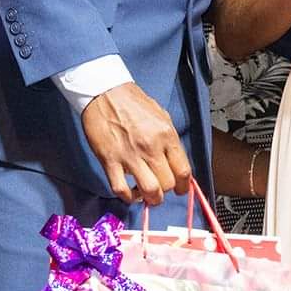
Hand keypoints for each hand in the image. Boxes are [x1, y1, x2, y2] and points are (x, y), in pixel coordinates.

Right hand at [81, 82, 190, 205]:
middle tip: (160, 188)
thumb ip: (169, 140)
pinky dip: (128, 197)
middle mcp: (150, 147)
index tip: (181, 190)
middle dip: (166, 191)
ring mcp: (130, 155)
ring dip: (150, 198)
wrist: (105, 92)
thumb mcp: (161, 116)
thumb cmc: (132, 102)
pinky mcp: (110, 161)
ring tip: (147, 195)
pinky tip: (130, 193)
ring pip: (149, 191)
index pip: (183, 171)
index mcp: (166, 135)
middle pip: (168, 184)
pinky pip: (121, 190)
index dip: (185, 186)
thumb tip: (176, 163)